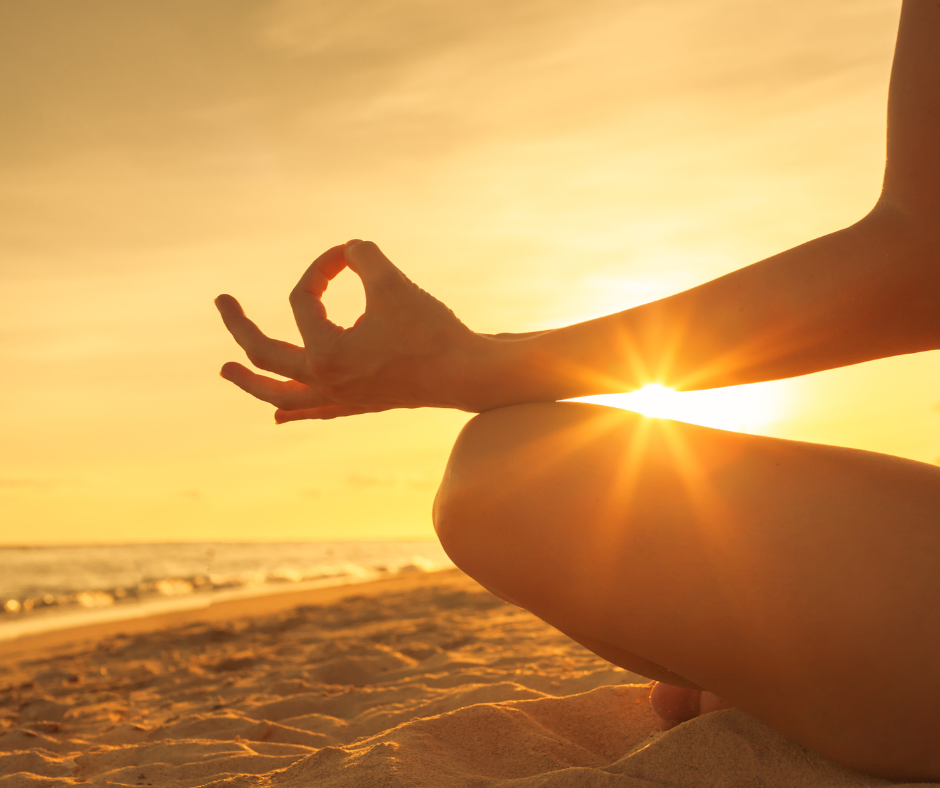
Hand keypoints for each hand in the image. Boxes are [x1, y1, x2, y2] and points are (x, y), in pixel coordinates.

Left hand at [215, 241, 481, 421]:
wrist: (467, 374)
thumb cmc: (431, 330)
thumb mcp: (392, 282)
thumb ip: (361, 255)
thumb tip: (346, 250)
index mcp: (325, 352)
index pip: (303, 300)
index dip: (320, 269)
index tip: (347, 255)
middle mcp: (324, 380)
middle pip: (264, 354)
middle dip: (238, 326)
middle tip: (220, 301)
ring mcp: (338, 398)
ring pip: (280, 394)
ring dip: (250, 381)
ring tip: (224, 370)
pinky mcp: (358, 405)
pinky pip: (315, 410)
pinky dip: (294, 409)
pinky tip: (278, 415)